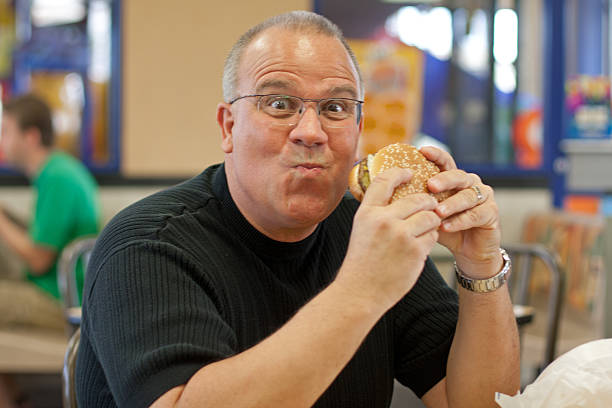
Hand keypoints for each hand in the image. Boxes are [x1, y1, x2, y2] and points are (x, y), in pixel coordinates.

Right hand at [337, 167, 440, 308]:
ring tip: (423, 232)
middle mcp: (384, 220)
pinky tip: (419, 249)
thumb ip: (377, 213)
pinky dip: (429, 241)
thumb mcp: (362, 230)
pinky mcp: (415, 250)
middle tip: (429, 208)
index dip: (400, 173)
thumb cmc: (362, 263)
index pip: (385, 181)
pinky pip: (433, 237)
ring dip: (430, 223)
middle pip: (417, 199)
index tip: (410, 173)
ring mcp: (401, 235)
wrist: (361, 292)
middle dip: (427, 203)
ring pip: (429, 217)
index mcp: (367, 213)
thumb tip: (396, 197)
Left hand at [420, 146, 501, 277]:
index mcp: (454, 179)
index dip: (436, 155)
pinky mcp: (491, 213)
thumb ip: (414, 202)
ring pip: (467, 196)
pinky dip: (460, 220)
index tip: (422, 150)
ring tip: (437, 212)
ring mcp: (483, 196)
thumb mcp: (427, 213)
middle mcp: (470, 183)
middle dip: (444, 180)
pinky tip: (446, 226)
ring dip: (451, 204)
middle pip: (458, 176)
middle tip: (430, 186)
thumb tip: (384, 193)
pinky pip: (476, 214)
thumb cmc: (445, 228)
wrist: (467, 252)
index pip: (445, 162)